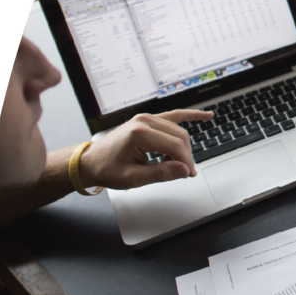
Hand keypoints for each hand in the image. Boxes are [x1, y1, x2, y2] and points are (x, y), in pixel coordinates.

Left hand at [79, 107, 215, 188]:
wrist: (90, 162)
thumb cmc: (107, 169)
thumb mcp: (133, 178)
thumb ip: (161, 174)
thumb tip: (184, 169)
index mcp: (140, 133)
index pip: (174, 145)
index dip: (185, 161)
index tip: (189, 175)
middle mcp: (144, 120)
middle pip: (179, 136)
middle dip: (185, 155)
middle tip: (184, 173)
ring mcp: (146, 118)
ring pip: (178, 130)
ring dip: (182, 147)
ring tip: (176, 164)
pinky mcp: (148, 119)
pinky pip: (173, 115)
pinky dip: (189, 116)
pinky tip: (205, 116)